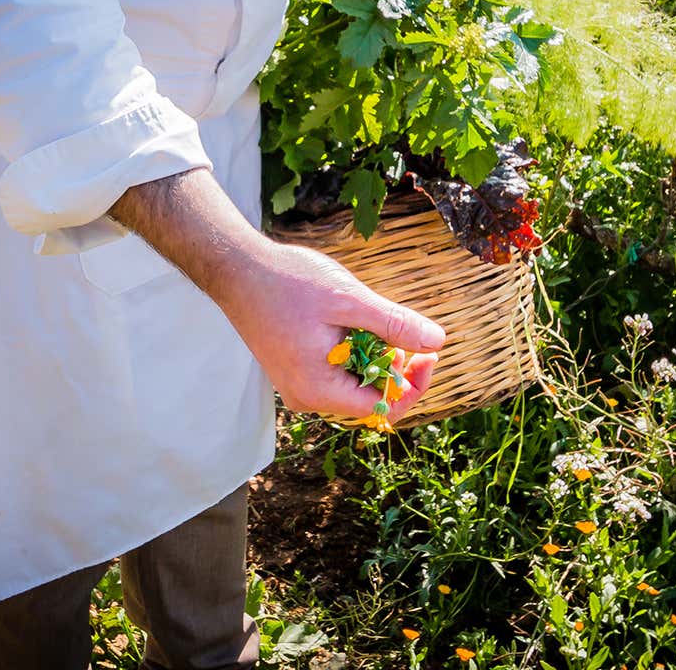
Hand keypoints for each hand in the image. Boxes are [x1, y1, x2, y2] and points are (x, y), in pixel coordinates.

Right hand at [213, 241, 443, 422]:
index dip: (412, 383)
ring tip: (375, 322)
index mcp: (319, 389)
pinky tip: (355, 325)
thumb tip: (437, 342)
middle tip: (407, 332)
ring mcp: (299, 386)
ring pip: (355, 386)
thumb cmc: (288, 282)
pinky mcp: (295, 372)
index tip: (427, 353)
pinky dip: (355, 355)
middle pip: (369, 400)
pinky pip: (337, 375)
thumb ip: (394, 324)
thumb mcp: (349, 300)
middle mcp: (307, 397)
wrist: (237, 270)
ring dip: (375, 359)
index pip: (382, 406)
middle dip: (395, 369)